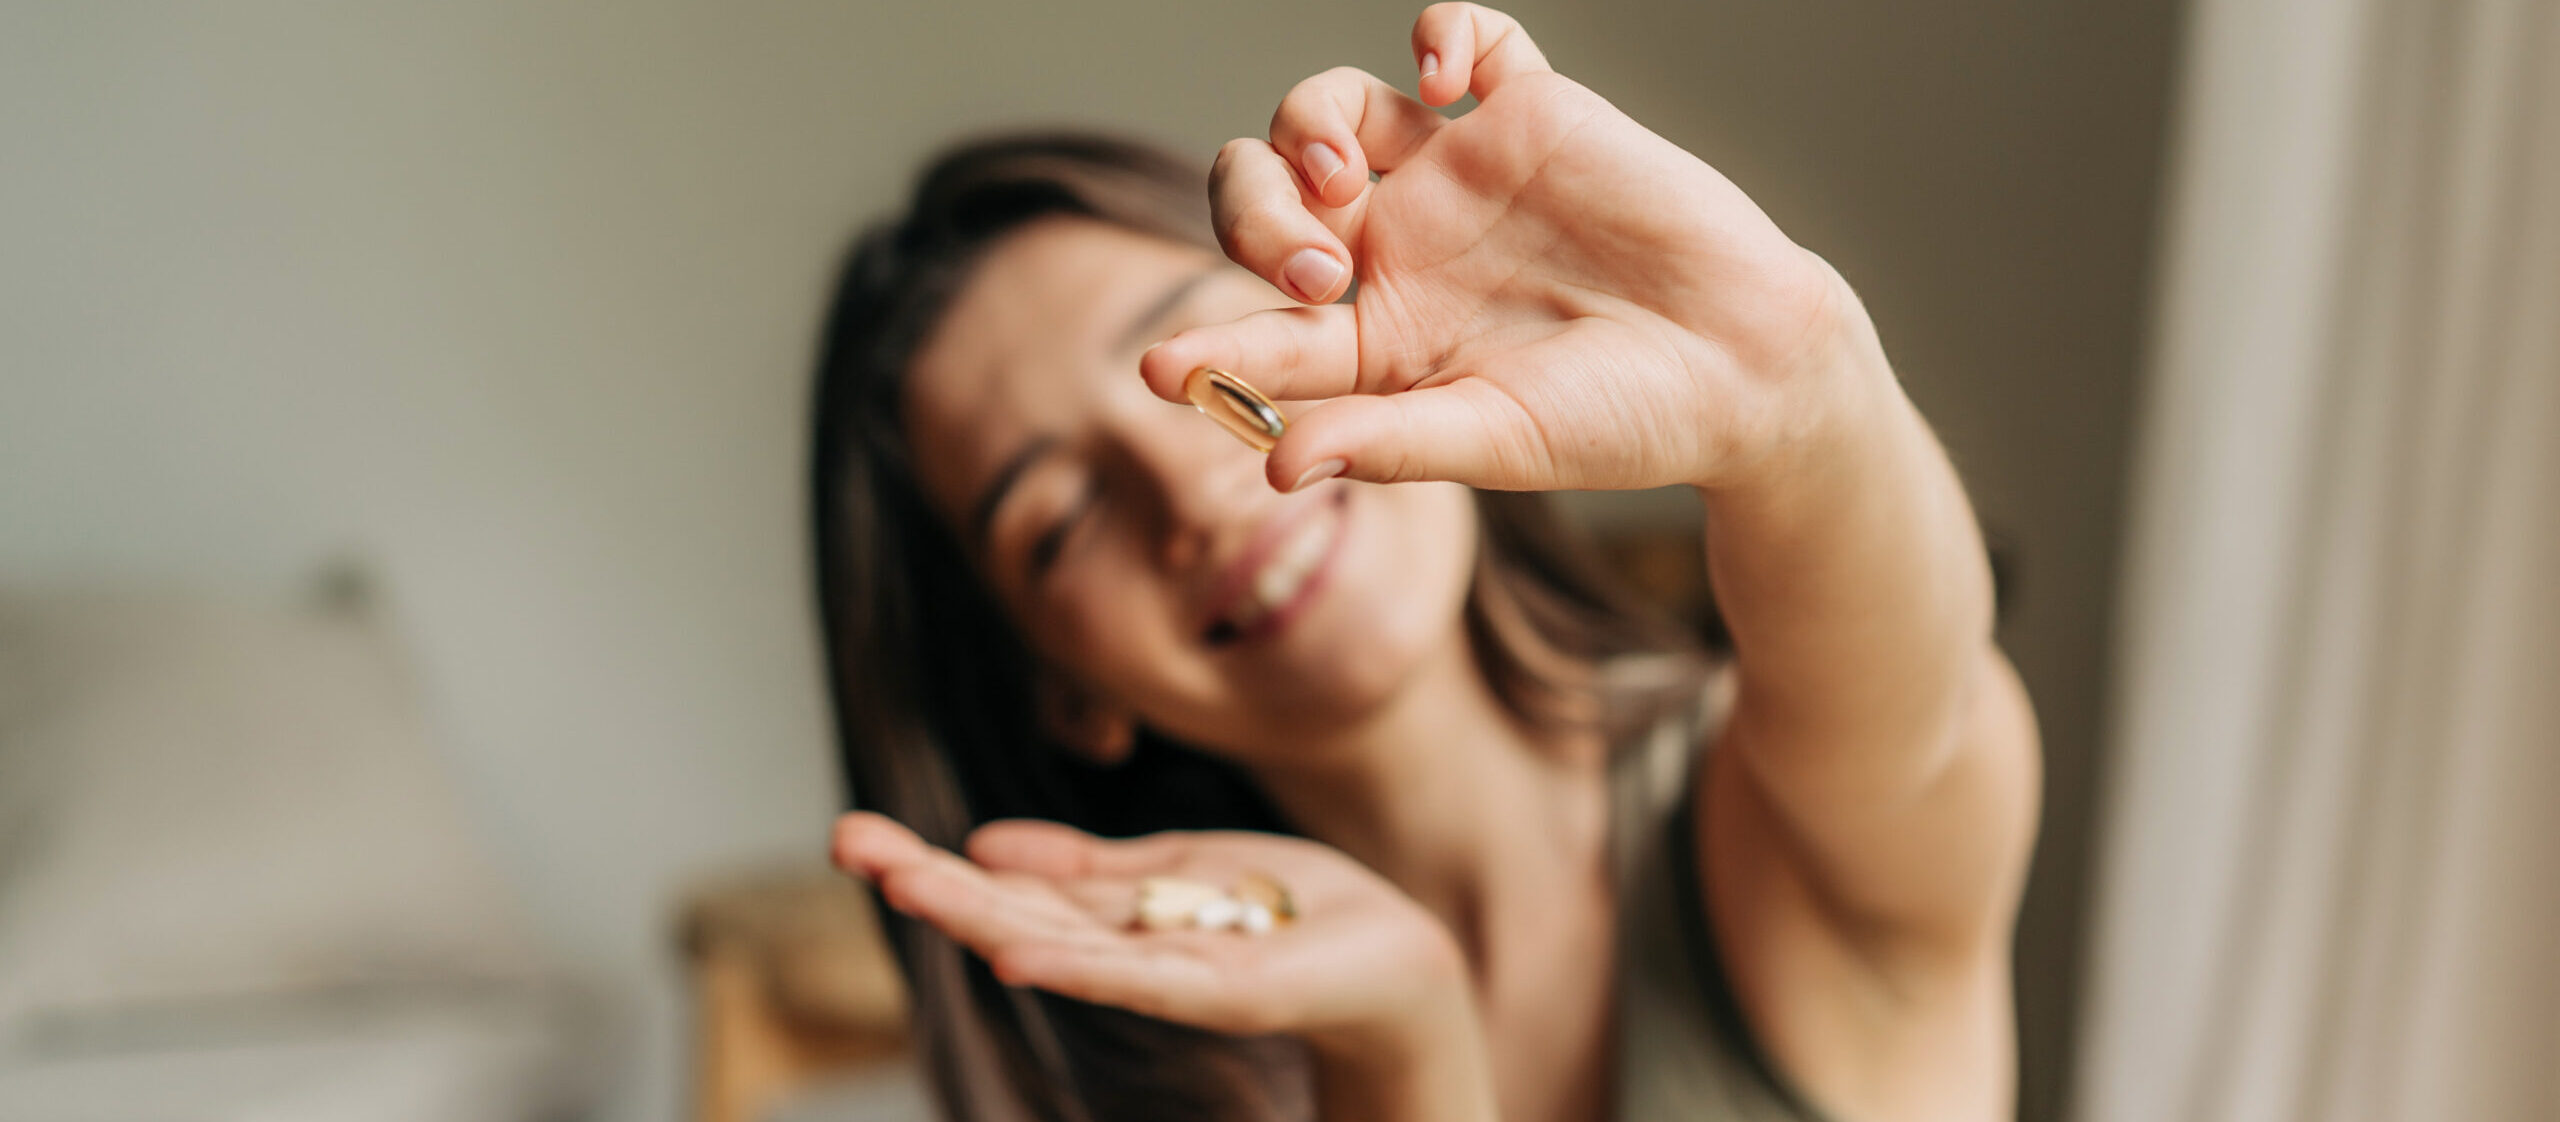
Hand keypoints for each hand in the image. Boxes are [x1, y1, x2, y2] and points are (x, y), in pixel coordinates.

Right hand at [829, 812, 1476, 1061]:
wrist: (1396, 957)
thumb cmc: (1294, 913)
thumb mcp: (1179, 868)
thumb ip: (1089, 865)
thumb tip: (986, 844)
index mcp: (1112, 916)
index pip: (1005, 885)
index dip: (932, 861)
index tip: (854, 835)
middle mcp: (1123, 950)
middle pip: (1010, 910)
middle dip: (927, 879)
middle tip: (843, 843)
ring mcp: (1166, 974)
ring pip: (1056, 940)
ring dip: (976, 913)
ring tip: (903, 883)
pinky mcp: (1221, 990)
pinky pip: (1136, 976)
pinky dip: (1074, 962)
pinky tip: (1013, 949)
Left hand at [1140, 3, 1871, 494]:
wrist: (1745, 369)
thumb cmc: (1621, 421)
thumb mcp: (1496, 442)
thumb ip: (1386, 444)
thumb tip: (1274, 469)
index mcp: (1375, 339)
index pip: (1263, 330)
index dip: (1206, 347)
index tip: (1158, 370)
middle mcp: (1397, 248)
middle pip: (1266, 196)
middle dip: (1253, 218)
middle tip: (1314, 270)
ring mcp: (1457, 175)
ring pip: (1330, 111)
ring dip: (1305, 127)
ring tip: (1344, 178)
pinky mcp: (1529, 114)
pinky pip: (1465, 42)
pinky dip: (1443, 31)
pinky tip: (1447, 72)